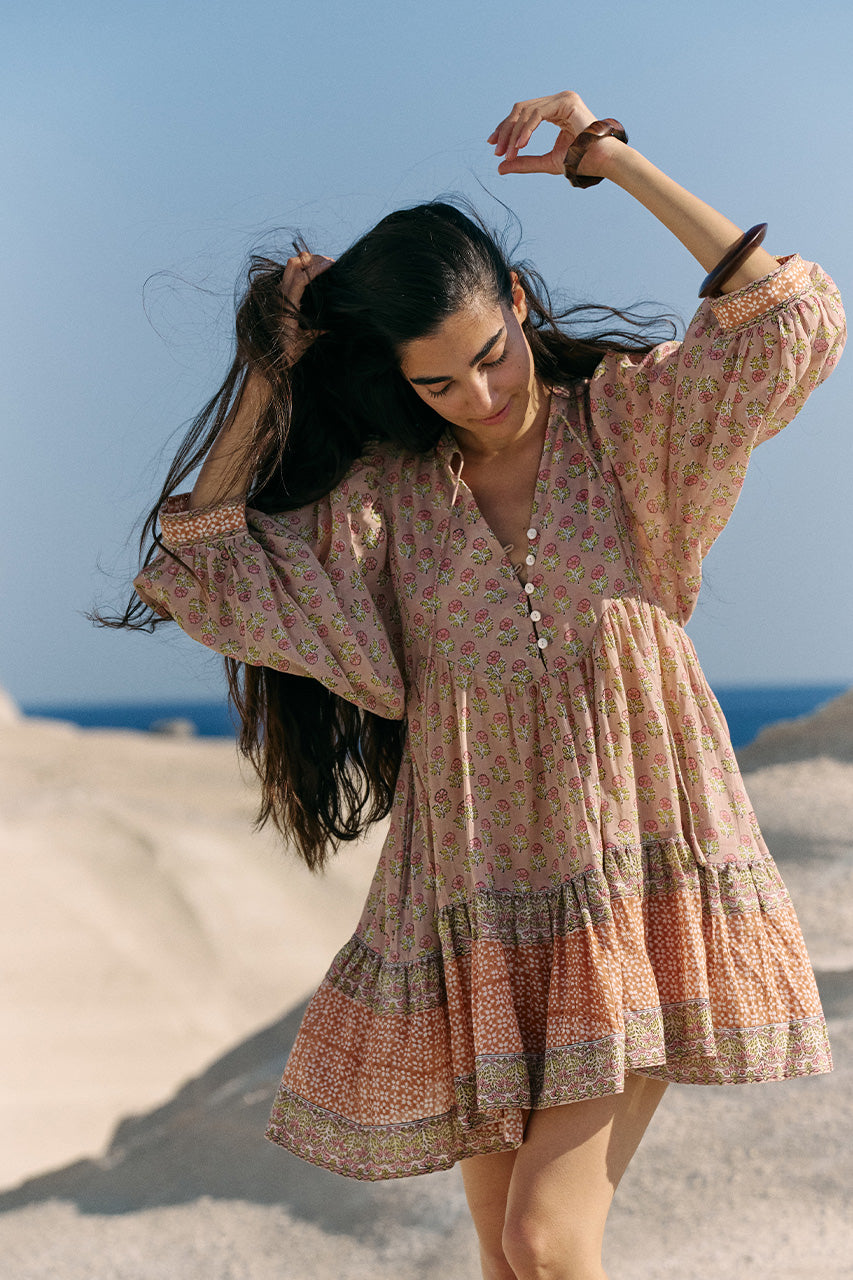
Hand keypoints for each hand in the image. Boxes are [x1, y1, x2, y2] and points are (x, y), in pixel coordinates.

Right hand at [280, 250, 333, 364]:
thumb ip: (317, 327)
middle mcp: (280, 293)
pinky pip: (300, 280)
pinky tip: (327, 268)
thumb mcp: (308, 335)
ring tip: (332, 263)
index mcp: (284, 297)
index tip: (329, 265)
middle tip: (332, 263)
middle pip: (295, 263)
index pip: (296, 270)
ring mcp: (281, 296)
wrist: (278, 364)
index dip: (311, 262)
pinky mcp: (285, 303)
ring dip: (316, 261)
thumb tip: (331, 325)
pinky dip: (314, 271)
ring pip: (296, 266)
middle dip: (314, 258)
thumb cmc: (290, 352)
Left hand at [488, 90, 611, 176]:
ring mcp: (562, 98)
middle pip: (521, 109)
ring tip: (508, 153)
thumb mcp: (545, 162)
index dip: (506, 127)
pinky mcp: (566, 102)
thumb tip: (500, 167)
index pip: (523, 113)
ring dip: (514, 133)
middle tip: (497, 150)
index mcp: (555, 110)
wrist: (600, 161)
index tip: (494, 145)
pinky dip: (525, 130)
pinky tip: (520, 145)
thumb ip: (524, 161)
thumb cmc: (579, 162)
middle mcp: (558, 101)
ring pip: (526, 111)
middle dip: (505, 130)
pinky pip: (537, 114)